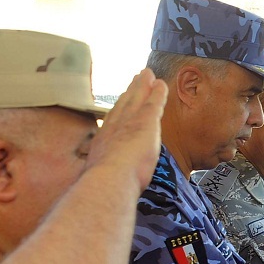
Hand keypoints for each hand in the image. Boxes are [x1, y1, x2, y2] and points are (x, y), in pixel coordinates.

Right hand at [86, 69, 168, 190]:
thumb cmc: (106, 186)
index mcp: (104, 143)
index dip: (119, 110)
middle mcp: (114, 127)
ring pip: (137, 99)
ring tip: (147, 75)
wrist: (109, 179)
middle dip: (130, 92)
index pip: (113, 122)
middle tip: (135, 79)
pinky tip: (161, 84)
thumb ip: (106, 177)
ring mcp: (129, 122)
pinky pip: (154, 102)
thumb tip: (104, 189)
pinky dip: (157, 92)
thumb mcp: (102, 179)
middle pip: (124, 104)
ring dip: (142, 86)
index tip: (122, 102)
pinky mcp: (146, 120)